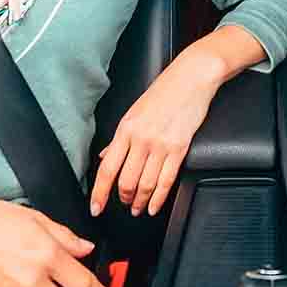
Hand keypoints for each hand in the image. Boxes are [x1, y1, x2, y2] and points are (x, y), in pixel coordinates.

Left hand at [91, 47, 220, 217]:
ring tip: (137, 209)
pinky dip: (158, 199)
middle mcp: (140, 139)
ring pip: (145, 184)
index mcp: (125, 129)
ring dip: (139, 202)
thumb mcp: (134, 111)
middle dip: (123, 199)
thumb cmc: (164, 92)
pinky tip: (154, 206)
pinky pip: (166, 181)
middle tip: (123, 205)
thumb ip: (119, 138)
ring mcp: (160, 145)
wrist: (191, 78)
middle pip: (126, 181)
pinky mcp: (179, 148)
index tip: (96, 207)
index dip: (99, 193)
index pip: (107, 169)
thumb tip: (104, 156)